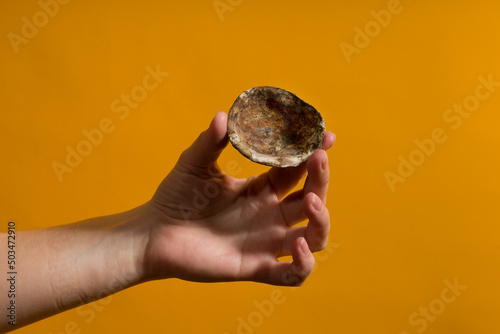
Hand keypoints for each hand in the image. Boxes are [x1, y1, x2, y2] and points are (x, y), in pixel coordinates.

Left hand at [144, 111, 334, 285]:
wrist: (154, 234)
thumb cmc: (175, 197)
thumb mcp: (194, 164)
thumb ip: (210, 141)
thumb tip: (224, 115)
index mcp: (260, 189)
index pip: (296, 171)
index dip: (312, 154)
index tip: (324, 135)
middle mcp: (269, 215)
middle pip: (313, 199)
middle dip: (321, 180)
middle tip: (318, 160)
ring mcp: (266, 243)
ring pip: (314, 237)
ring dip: (322, 221)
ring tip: (311, 202)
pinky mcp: (256, 268)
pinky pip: (291, 275)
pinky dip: (304, 265)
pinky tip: (297, 245)